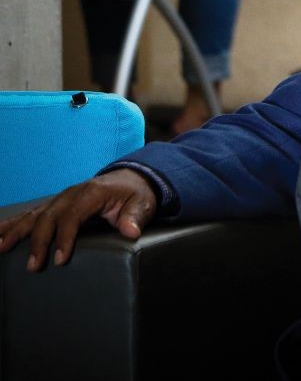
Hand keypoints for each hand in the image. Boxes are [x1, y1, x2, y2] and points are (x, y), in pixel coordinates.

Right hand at [0, 169, 157, 270]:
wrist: (131, 178)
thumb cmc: (135, 193)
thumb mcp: (142, 203)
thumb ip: (135, 217)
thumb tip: (131, 231)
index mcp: (92, 193)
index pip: (73, 215)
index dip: (65, 237)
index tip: (61, 259)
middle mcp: (71, 194)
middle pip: (48, 217)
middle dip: (38, 242)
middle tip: (33, 266)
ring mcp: (60, 198)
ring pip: (33, 215)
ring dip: (16, 232)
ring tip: (0, 248)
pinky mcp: (55, 205)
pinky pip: (30, 214)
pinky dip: (12, 223)